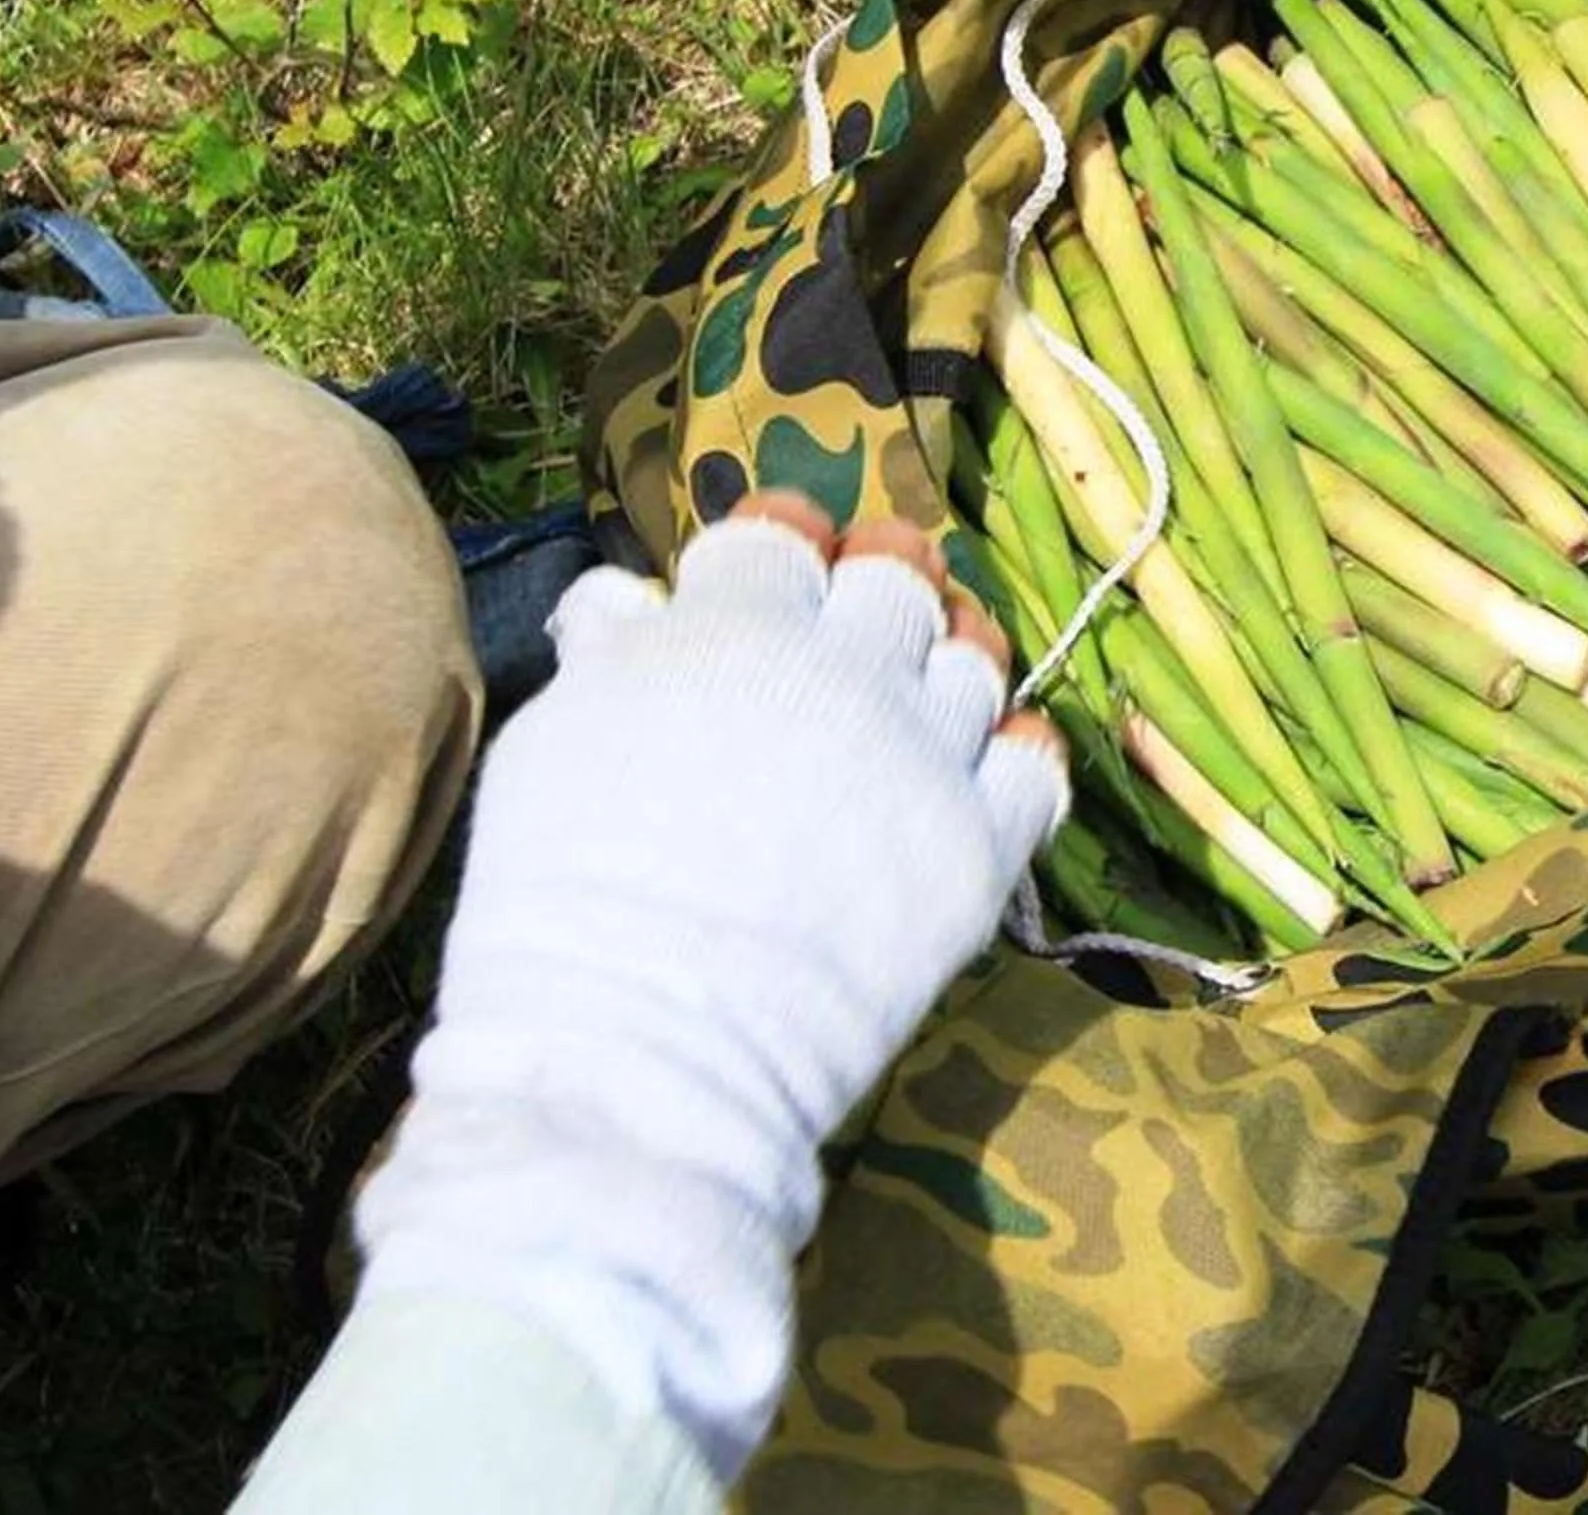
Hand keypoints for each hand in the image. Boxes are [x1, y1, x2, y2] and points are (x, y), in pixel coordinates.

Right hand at [350, 492, 1064, 1479]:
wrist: (639, 1050)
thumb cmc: (564, 900)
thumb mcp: (551, 745)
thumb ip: (609, 656)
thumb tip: (630, 599)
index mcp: (737, 625)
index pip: (783, 538)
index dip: (777, 551)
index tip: (768, 582)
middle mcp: (849, 669)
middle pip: (894, 585)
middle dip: (872, 594)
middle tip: (849, 642)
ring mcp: (926, 756)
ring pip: (974, 661)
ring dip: (943, 668)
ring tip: (908, 708)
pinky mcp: (980, 847)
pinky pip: (1035, 764)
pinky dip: (1010, 755)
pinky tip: (972, 774)